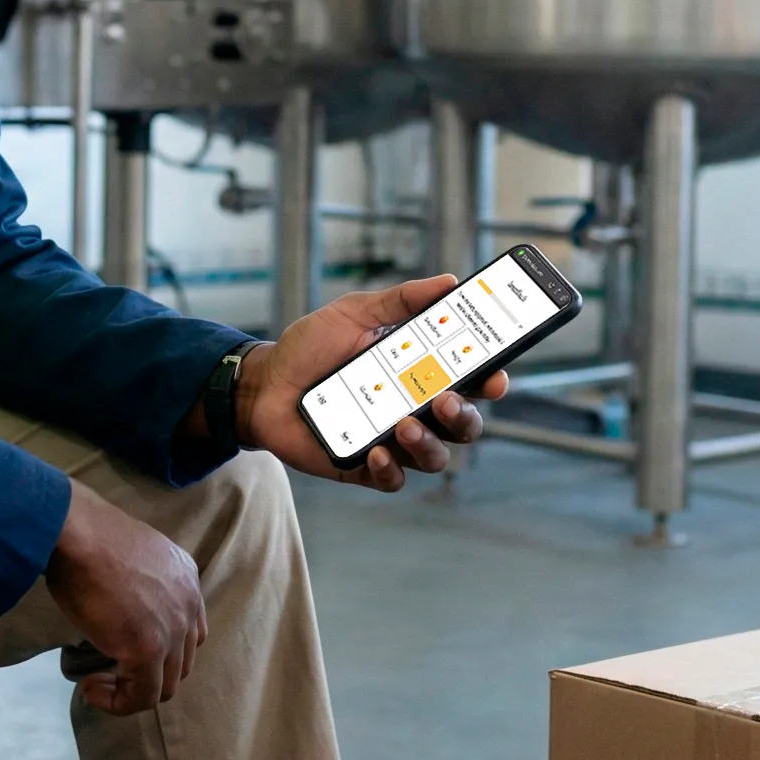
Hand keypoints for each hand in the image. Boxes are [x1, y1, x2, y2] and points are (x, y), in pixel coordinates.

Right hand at [43, 479, 204, 715]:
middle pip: (181, 662)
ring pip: (165, 686)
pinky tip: (89, 689)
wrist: (76, 533)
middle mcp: (189, 604)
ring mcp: (173, 629)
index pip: (188, 630)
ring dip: (130, 692)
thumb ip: (138, 585)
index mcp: (186, 577)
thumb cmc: (87, 536)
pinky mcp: (149, 651)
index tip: (121, 648)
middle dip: (146, 674)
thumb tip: (119, 609)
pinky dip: (116, 703)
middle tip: (108, 670)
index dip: (160, 650)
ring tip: (97, 684)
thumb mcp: (128, 557)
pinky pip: (142, 697)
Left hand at [237, 276, 511, 491]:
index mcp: (420, 371)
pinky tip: (376, 451)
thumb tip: (447, 281)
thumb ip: (401, 300)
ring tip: (404, 425)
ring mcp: (392, 440)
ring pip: (434, 456)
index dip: (491, 380)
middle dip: (465, 416)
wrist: (263, 383)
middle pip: (463, 424)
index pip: (470, 380)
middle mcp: (414, 408)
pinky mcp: (365, 466)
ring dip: (428, 444)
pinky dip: (390, 468)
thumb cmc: (310, 348)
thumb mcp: (354, 314)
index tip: (496, 375)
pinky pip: (393, 478)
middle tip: (447, 400)